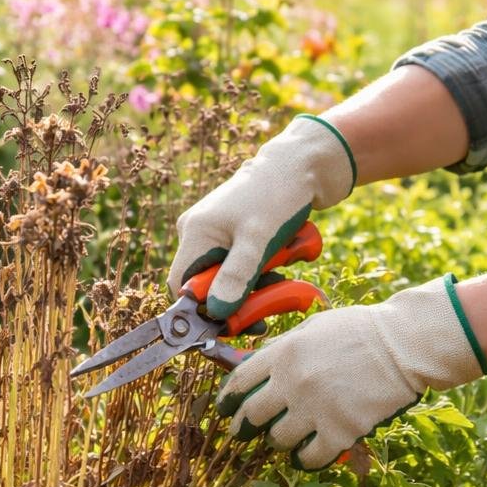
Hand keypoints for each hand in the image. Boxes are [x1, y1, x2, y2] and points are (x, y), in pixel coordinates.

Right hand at [168, 114, 354, 319]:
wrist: (304, 165)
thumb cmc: (278, 194)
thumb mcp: (258, 239)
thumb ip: (237, 276)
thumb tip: (215, 313)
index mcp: (196, 232)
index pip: (181, 285)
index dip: (202, 308)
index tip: (232, 321)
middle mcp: (201, 233)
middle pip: (209, 285)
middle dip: (240, 296)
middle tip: (268, 304)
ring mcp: (220, 233)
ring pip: (231, 277)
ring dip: (257, 284)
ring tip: (281, 274)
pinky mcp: (239, 234)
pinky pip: (245, 265)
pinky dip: (264, 270)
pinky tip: (283, 258)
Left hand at [214, 274, 486, 468]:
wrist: (403, 345)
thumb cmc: (360, 331)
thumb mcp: (313, 327)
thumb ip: (283, 348)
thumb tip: (258, 365)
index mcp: (284, 353)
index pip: (239, 382)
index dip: (227, 400)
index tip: (225, 410)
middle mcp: (293, 382)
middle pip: (252, 416)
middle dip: (244, 427)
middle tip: (244, 432)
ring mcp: (316, 409)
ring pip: (278, 440)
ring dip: (280, 441)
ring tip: (287, 438)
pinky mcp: (340, 432)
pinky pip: (309, 458)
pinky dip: (305, 459)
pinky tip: (308, 454)